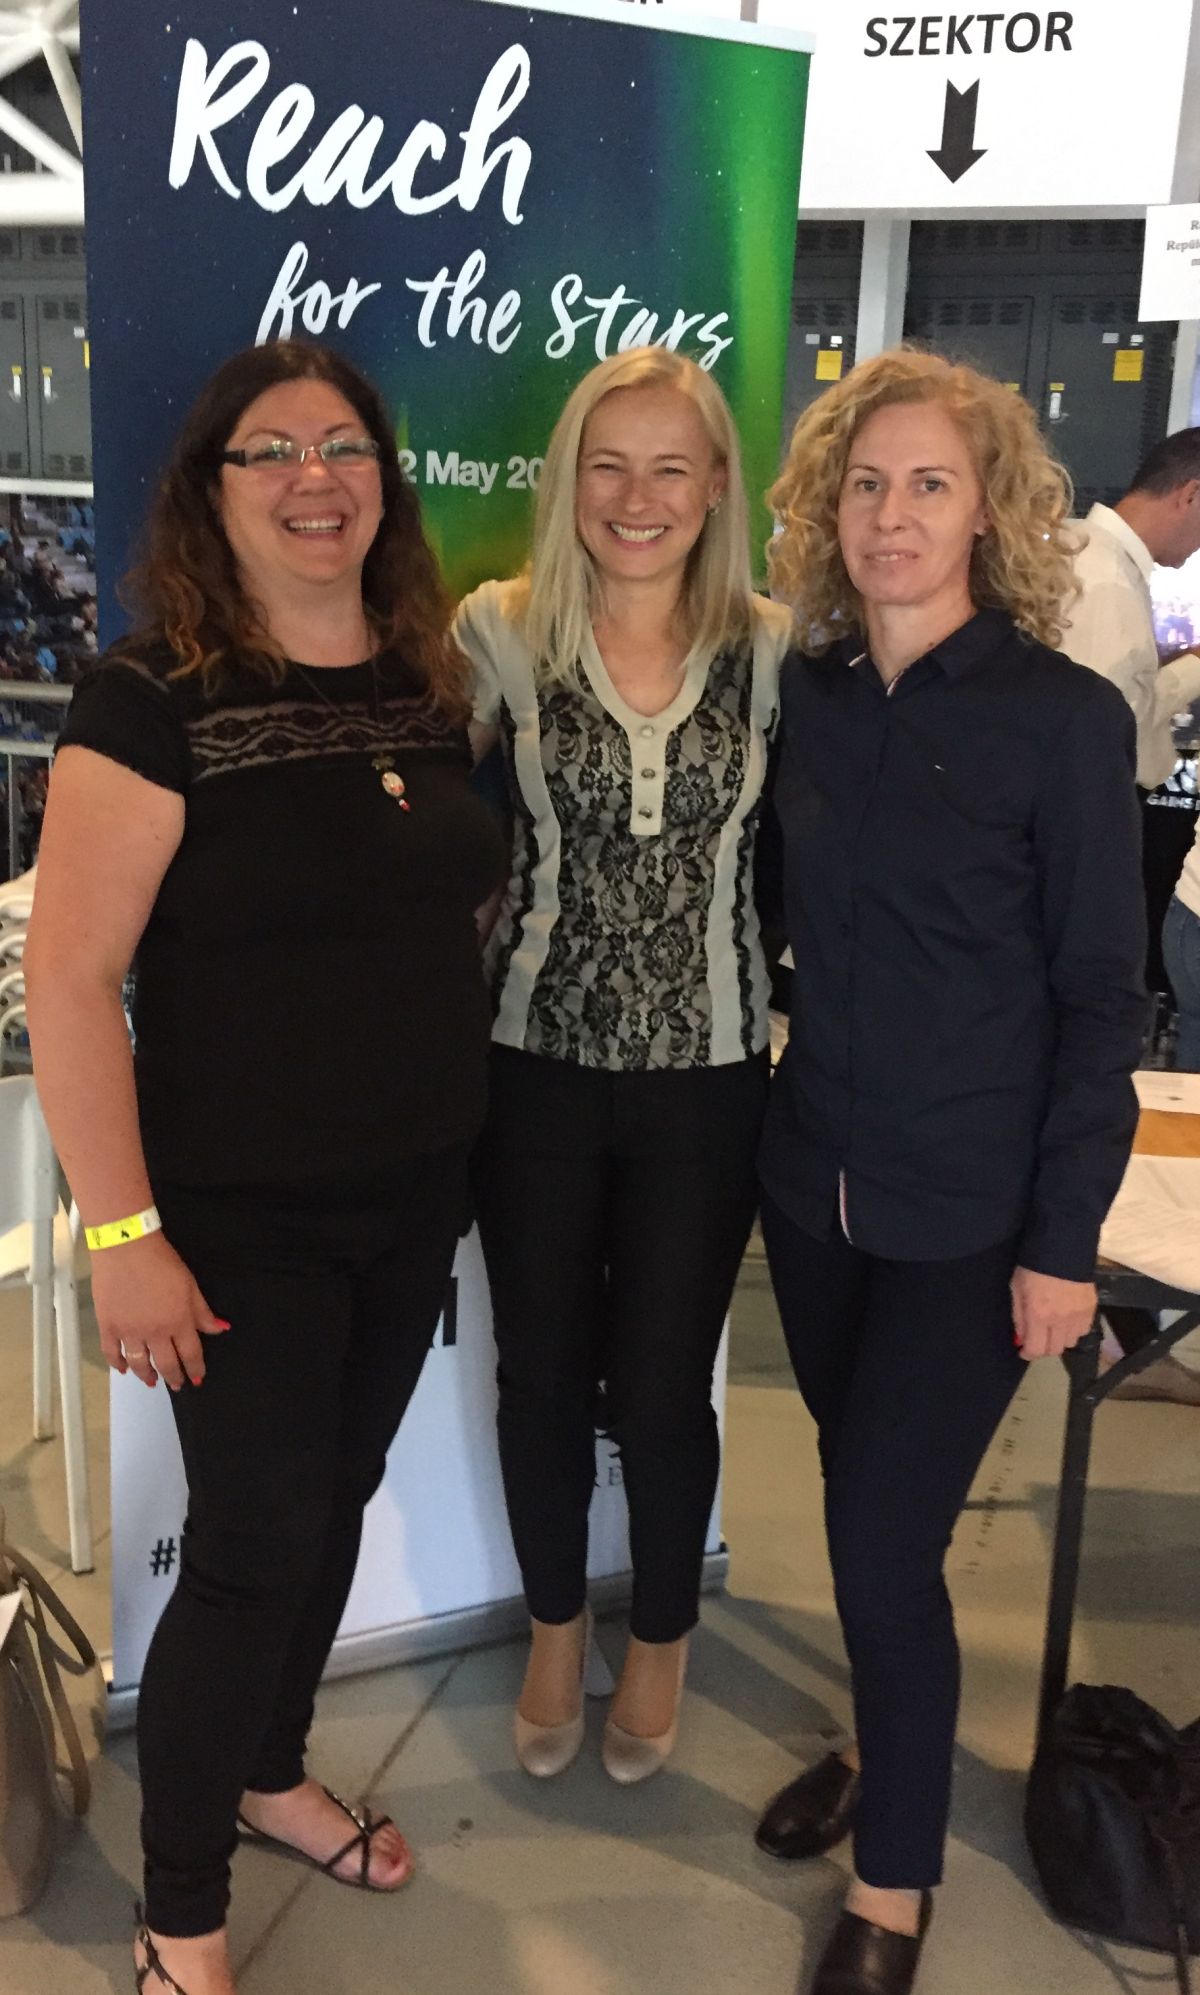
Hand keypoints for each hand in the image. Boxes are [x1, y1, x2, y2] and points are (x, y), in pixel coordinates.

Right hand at [89, 1231, 229, 1389]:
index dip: (195, 1368)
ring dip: (148, 1376)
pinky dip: (118, 1364)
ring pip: (140, 1364)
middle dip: (174, 1377)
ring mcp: (129, 1332)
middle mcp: (155, 1333)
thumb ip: (203, 1312)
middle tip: (177, 1385)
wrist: (126, 1248)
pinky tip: (124, 1369)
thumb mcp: (190, 1285)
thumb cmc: (162, 1262)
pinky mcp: (108, 1326)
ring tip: (152, 1381)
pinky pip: (112, 1353)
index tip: (197, 1378)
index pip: (190, 1354)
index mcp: (178, 1322)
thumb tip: (220, 1329)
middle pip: (166, 1363)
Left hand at [1010, 1265, 1096, 1362]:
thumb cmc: (1032, 1266)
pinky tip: (1068, 1319)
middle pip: (1055, 1350)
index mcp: (1039, 1315)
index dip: (1028, 1353)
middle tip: (1037, 1337)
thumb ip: (1019, 1316)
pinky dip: (1074, 1330)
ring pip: (1071, 1342)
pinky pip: (1084, 1330)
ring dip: (1060, 1339)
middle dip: (1043, 1347)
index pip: (1036, 1350)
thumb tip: (1021, 1339)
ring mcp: (1079, 1315)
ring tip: (1053, 1327)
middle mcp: (1061, 1320)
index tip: (1023, 1350)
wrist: (1061, 1247)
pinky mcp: (1091, 1308)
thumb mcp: (1016, 1289)